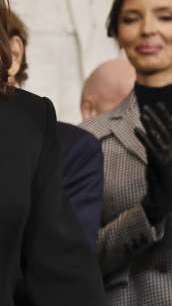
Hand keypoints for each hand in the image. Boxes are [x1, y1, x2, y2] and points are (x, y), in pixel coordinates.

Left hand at [135, 102, 171, 223]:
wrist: (164, 199)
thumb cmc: (161, 180)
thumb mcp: (157, 161)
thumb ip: (154, 147)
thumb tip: (148, 132)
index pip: (171, 129)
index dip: (166, 116)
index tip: (159, 105)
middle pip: (165, 129)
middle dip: (157, 117)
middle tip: (148, 106)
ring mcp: (170, 156)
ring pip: (159, 136)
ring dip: (150, 124)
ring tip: (143, 113)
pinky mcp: (161, 163)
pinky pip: (151, 147)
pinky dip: (144, 137)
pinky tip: (137, 129)